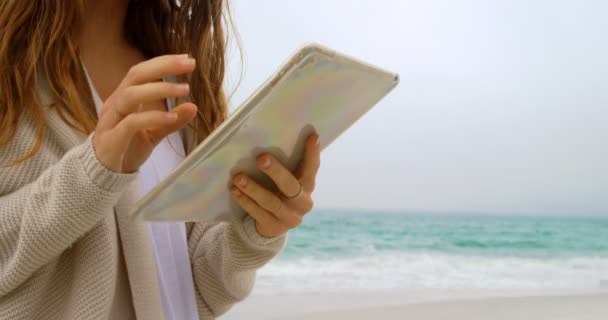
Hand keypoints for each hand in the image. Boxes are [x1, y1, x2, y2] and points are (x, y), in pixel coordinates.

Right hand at [92, 54, 197, 172]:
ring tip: (185, 89)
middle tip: (189, 64)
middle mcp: (115, 104)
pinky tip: (171, 117)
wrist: (105, 174)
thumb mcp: (154, 133)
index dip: (163, 62)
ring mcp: (111, 120)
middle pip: (135, 75)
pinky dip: (153, 117)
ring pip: (131, 96)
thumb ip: (171, 121)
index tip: (187, 59)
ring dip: (160, 89)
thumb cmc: (127, 147)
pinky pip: (131, 123)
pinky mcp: (112, 139)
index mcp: (123, 97)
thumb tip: (193, 107)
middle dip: (163, 66)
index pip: (141, 71)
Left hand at [230, 133, 320, 237]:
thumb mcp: (286, 181)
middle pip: (290, 186)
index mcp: (308, 187)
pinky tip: (235, 190)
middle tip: (261, 158)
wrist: (273, 226)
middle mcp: (303, 203)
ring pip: (271, 202)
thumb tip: (270, 138)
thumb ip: (286, 166)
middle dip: (276, 172)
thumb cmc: (279, 193)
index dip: (312, 154)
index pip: (312, 168)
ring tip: (238, 177)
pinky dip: (245, 201)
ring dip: (253, 189)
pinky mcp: (274, 227)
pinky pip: (258, 213)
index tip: (313, 136)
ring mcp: (289, 217)